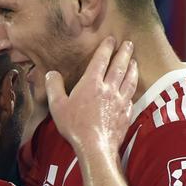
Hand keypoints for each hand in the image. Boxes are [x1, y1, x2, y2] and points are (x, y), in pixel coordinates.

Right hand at [47, 37, 138, 155]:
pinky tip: (132, 88)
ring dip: (132, 69)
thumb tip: (51, 74)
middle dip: (124, 53)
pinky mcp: (126, 113)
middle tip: (128, 44)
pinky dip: (132, 89)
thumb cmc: (75, 126)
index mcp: (91, 84)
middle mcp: (108, 89)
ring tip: (134, 61)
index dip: (106, 48)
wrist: (95, 146)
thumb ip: (54, 87)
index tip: (111, 39)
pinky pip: (131, 97)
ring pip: (129, 80)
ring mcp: (120, 101)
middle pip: (119, 66)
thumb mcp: (57, 106)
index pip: (101, 60)